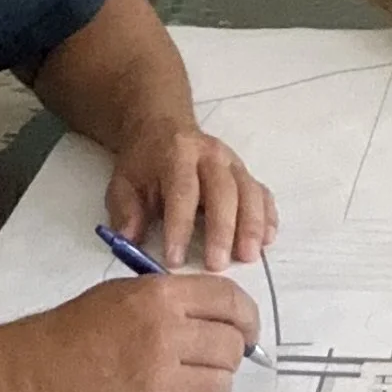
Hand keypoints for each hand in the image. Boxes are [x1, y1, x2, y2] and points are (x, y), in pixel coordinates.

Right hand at [0, 270, 258, 391]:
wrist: (26, 377)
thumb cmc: (70, 329)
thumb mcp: (123, 293)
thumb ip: (173, 300)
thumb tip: (219, 317)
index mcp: (159, 298)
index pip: (229, 302)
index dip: (246, 317)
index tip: (247, 328)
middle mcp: (165, 339)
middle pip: (231, 348)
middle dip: (229, 352)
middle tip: (212, 356)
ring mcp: (158, 385)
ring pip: (220, 387)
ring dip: (212, 384)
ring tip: (188, 379)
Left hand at [107, 122, 277, 270]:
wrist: (162, 127)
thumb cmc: (143, 164)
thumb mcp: (123, 183)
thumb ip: (126, 211)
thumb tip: (130, 240)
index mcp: (177, 154)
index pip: (182, 191)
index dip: (180, 226)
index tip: (174, 260)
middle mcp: (210, 154)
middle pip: (223, 190)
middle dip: (222, 229)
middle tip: (218, 265)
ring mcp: (232, 162)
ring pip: (248, 191)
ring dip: (251, 224)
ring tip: (248, 256)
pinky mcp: (245, 172)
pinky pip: (262, 192)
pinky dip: (267, 216)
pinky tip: (267, 239)